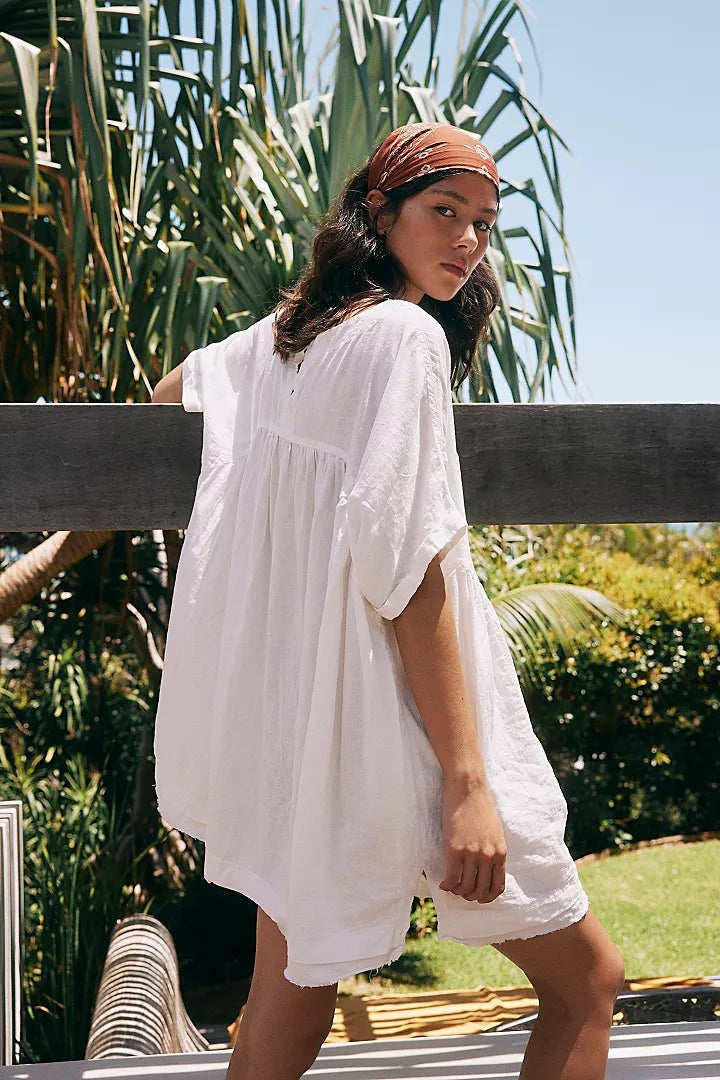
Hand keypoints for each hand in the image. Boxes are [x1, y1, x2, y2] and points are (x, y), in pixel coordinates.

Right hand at [439, 777, 506, 901]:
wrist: (467, 788)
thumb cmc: (480, 806)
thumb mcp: (495, 831)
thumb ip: (493, 849)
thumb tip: (486, 867)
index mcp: (500, 852)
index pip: (497, 886)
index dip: (487, 897)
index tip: (478, 897)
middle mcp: (488, 856)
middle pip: (481, 890)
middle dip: (471, 896)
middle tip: (462, 892)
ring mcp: (472, 854)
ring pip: (466, 887)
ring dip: (458, 892)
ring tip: (451, 886)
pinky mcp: (455, 849)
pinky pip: (452, 878)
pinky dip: (447, 885)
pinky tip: (443, 883)